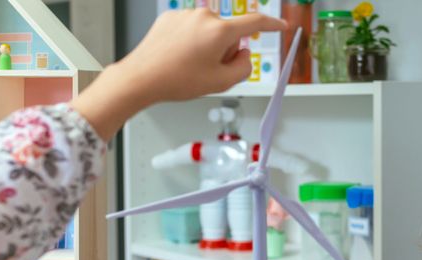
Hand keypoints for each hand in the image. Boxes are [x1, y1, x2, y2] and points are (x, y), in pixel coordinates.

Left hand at [117, 9, 286, 102]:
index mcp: (220, 31)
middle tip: (208, 70)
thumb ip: (244, 68)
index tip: (280, 25)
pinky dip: (189, 42)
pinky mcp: (170, 17)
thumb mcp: (220, 83)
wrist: (141, 78)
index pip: (255, 22)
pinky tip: (178, 57)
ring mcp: (185, 15)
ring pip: (209, 31)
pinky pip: (191, 29)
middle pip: (228, 33)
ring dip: (206, 46)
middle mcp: (204, 17)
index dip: (272, 24)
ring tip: (188, 65)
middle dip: (224, 50)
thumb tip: (243, 55)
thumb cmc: (176, 81)